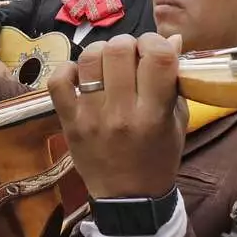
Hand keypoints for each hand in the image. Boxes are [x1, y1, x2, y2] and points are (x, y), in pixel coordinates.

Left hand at [48, 33, 186, 199]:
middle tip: (130, 56)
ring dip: (100, 52)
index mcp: (154, 114)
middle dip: (127, 44)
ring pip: (88, 59)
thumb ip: (175, 81)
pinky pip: (58, 81)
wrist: (128, 197)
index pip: (157, 57)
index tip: (155, 50)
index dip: (157, 42)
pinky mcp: (68, 122)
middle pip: (118, 50)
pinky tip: (82, 75)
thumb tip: (172, 40)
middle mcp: (121, 113)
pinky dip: (68, 69)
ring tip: (107, 64)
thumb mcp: (178, 122)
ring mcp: (91, 116)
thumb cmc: (159, 157)